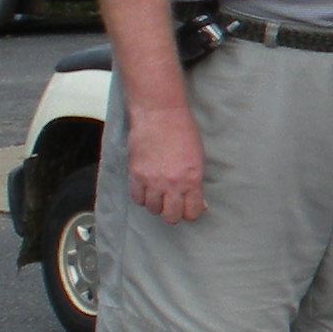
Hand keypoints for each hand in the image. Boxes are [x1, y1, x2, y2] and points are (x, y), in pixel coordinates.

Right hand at [126, 102, 206, 224]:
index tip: (191, 208)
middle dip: (174, 214)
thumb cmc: (182, 130)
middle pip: (170, 216)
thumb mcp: (197, 157)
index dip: (192, 212)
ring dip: (157, 204)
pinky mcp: (135, 174)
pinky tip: (147, 189)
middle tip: (175, 205)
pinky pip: (136, 198)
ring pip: (152, 209)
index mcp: (192, 179)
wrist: (159, 114)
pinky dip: (142, 197)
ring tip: (160, 194)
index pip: (192, 212)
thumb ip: (194, 179)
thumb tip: (195, 197)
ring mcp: (151, 180)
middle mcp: (172, 184)